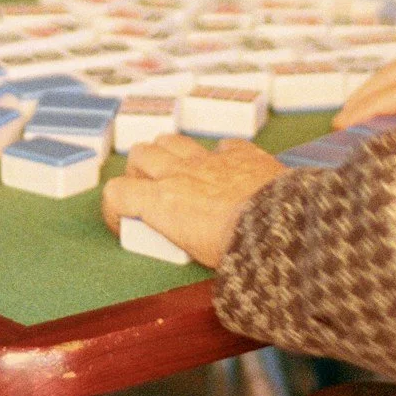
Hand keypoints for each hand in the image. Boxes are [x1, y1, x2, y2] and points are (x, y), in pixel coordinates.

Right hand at [101, 136, 284, 268]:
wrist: (281, 228)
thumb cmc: (238, 252)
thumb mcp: (195, 256)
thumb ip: (178, 240)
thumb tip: (175, 238)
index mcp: (161, 201)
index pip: (116, 192)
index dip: (114, 209)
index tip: (125, 224)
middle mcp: (179, 172)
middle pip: (140, 154)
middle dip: (139, 171)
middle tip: (150, 191)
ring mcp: (210, 159)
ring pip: (172, 140)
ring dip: (169, 154)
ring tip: (179, 174)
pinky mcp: (241, 153)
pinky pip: (222, 145)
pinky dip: (220, 156)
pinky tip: (227, 171)